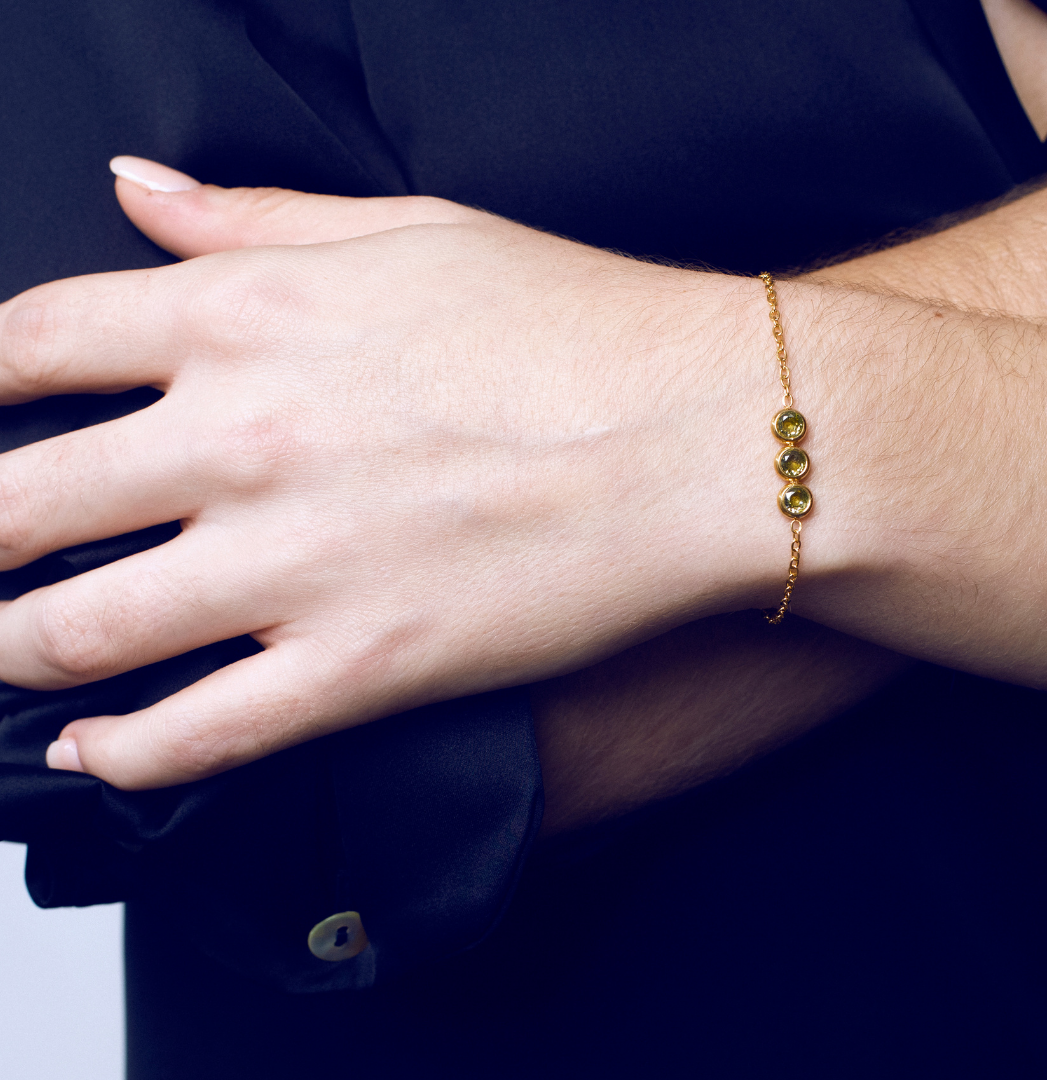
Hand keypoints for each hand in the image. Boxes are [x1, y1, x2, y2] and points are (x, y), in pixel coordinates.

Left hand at [0, 158, 770, 788]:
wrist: (706, 435)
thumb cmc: (579, 326)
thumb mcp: (412, 232)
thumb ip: (252, 213)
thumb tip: (133, 188)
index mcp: (248, 313)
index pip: (27, 343)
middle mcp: (246, 436)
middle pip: (11, 503)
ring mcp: (298, 564)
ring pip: (77, 636)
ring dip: (15, 654)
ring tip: (9, 656)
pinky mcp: (364, 668)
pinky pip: (199, 738)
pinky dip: (125, 757)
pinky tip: (98, 752)